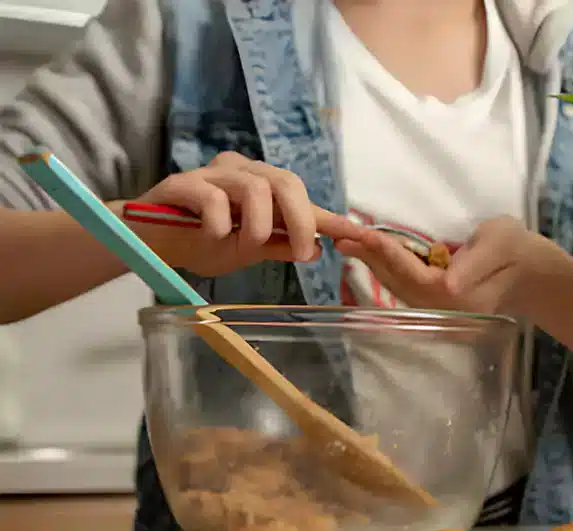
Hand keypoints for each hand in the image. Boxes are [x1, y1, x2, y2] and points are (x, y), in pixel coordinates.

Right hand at [125, 151, 364, 276]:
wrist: (151, 244)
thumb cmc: (201, 241)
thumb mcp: (249, 249)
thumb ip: (281, 245)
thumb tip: (318, 248)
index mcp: (261, 184)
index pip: (302, 197)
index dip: (331, 218)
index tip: (359, 236)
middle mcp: (240, 171)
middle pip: (285, 182)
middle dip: (300, 221)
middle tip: (300, 254)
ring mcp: (210, 174)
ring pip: (253, 189)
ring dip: (257, 226)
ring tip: (243, 246)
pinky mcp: (180, 184)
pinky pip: (212, 199)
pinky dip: (220, 225)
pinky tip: (211, 236)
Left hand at [335, 216, 562, 314]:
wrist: (537, 276)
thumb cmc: (520, 252)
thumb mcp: (501, 242)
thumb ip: (475, 260)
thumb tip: (450, 281)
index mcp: (458, 294)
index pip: (413, 273)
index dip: (387, 253)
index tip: (363, 233)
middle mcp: (444, 308)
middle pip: (398, 283)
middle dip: (370, 258)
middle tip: (342, 235)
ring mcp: (441, 310)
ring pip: (399, 287)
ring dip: (374, 265)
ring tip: (351, 243)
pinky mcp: (440, 304)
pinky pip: (406, 288)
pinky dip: (388, 271)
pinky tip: (374, 256)